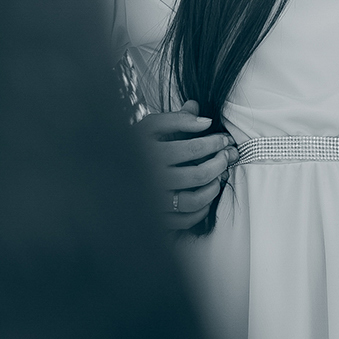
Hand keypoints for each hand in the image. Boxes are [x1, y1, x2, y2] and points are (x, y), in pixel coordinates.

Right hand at [139, 100, 236, 232]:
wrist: (109, 170)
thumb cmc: (137, 147)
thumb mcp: (151, 127)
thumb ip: (177, 119)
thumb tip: (205, 119)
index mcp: (148, 152)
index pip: (191, 148)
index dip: (214, 143)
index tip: (224, 139)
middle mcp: (149, 179)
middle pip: (197, 175)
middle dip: (220, 163)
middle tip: (228, 155)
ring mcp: (152, 201)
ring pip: (193, 200)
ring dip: (213, 188)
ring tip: (219, 176)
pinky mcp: (155, 218)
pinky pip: (185, 220)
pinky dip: (201, 210)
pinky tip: (206, 195)